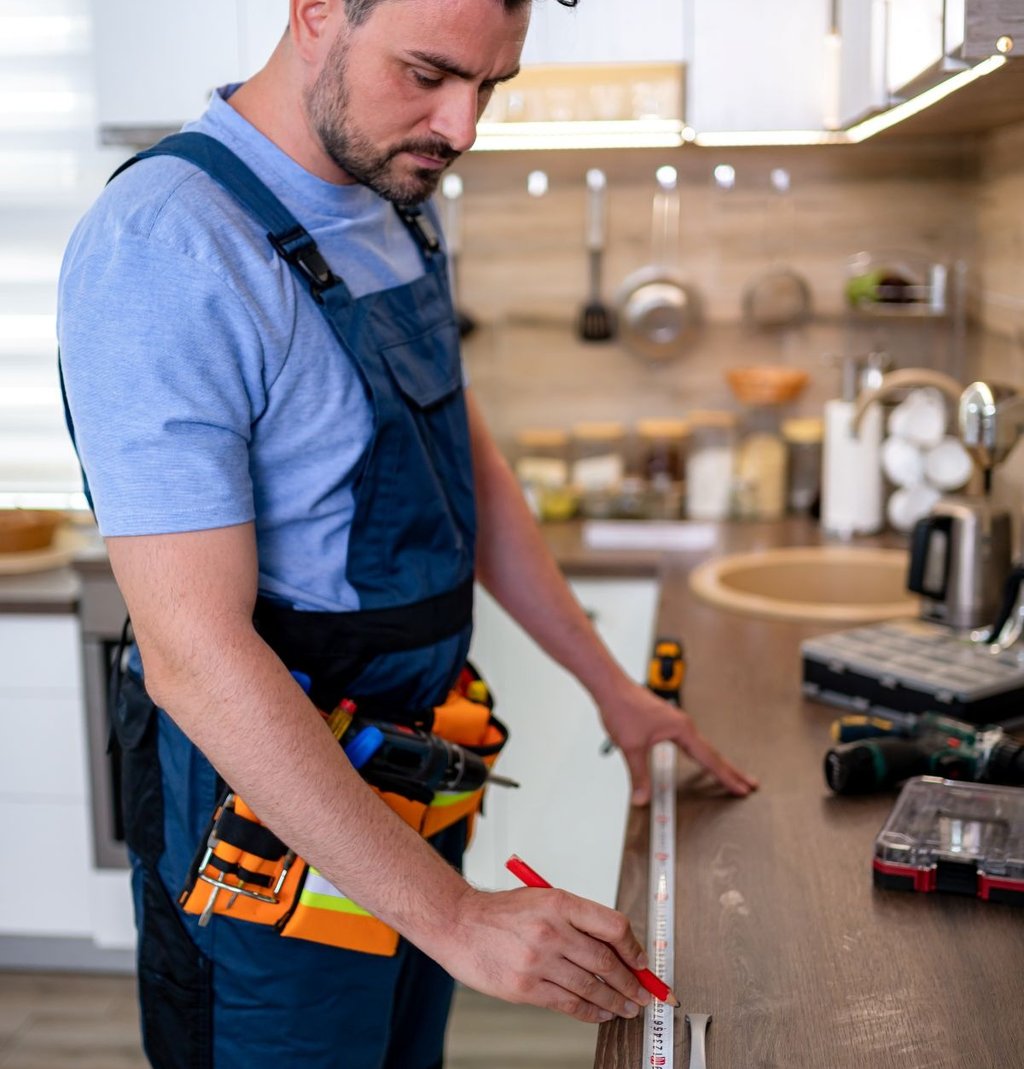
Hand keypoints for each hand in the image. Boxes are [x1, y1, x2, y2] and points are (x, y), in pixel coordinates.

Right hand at [433, 885, 651, 1023]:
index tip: (642, 963)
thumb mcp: (542, 899)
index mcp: (560, 903)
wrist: (458, 924)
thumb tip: (614, 948)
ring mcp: (538, 961)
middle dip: (631, 982)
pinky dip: (590, 1012)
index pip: (612, 926)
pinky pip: (568, 1004)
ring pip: (590, 987)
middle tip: (643, 993)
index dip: (634, 948)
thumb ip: (576, 920)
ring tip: (627, 1008)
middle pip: (605, 961)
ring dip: (615, 1001)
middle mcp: (551, 930)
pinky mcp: (525, 987)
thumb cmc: (500, 913)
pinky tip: (601, 1013)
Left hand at [601, 681, 758, 803]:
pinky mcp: (669, 723)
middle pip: (712, 753)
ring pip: (703, 748)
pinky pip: (692, 743)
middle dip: (731, 771)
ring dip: (717, 763)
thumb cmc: (623, 707)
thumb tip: (642, 798)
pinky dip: (702, 755)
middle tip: (750, 784)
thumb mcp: (631, 747)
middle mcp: (684, 725)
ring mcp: (677, 723)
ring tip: (731, 776)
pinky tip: (701, 760)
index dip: (726, 776)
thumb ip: (638, 775)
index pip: (709, 759)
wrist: (611, 687)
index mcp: (682, 730)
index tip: (742, 788)